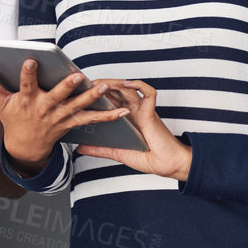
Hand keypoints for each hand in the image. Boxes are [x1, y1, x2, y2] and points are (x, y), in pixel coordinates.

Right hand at [0, 60, 130, 174]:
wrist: (25, 147)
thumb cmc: (12, 119)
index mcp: (26, 101)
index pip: (26, 84)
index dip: (28, 73)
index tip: (32, 60)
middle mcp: (44, 109)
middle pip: (57, 96)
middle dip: (67, 86)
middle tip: (77, 76)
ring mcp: (58, 117)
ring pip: (76, 106)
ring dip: (90, 97)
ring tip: (103, 87)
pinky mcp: (70, 124)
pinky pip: (90, 119)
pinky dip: (107, 116)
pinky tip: (122, 111)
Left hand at [74, 80, 191, 180]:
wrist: (168, 165)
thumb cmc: (149, 158)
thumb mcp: (118, 153)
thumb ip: (100, 150)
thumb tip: (80, 148)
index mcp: (125, 119)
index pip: (109, 100)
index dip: (97, 94)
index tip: (82, 91)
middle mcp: (133, 112)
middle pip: (117, 91)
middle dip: (102, 85)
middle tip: (86, 84)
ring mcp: (142, 111)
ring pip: (129, 88)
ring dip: (114, 82)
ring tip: (99, 82)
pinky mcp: (151, 113)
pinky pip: (149, 93)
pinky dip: (139, 85)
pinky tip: (127, 84)